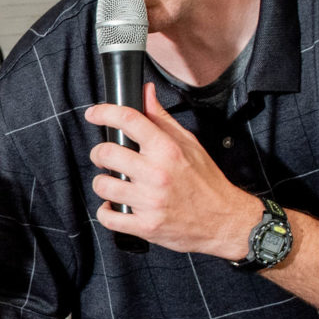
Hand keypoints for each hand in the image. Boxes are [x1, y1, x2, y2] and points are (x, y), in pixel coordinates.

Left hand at [83, 83, 265, 258]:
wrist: (224, 219)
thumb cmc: (206, 181)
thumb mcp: (189, 143)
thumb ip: (162, 118)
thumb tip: (146, 92)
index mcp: (167, 150)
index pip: (129, 120)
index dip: (104, 113)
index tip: (94, 114)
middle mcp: (157, 173)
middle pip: (107, 153)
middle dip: (100, 153)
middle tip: (105, 157)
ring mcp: (150, 201)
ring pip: (103, 185)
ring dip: (103, 183)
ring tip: (114, 183)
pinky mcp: (146, 226)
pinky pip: (108, 217)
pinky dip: (106, 212)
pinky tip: (114, 206)